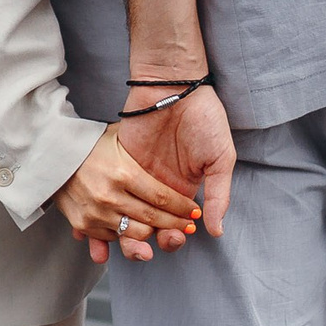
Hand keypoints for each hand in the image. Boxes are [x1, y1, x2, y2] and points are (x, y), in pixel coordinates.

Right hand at [52, 125, 201, 263]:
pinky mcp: (83, 224)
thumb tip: (171, 150)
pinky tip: (137, 229)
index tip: (195, 211)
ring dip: (154, 234)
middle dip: (176, 225)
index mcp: (123, 172)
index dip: (183, 208)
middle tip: (188, 225)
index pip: (162, 198)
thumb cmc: (90, 144)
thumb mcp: (118, 139)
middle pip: (153, 219)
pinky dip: (126, 235)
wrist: (51, 154)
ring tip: (166, 230)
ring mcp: (96, 213)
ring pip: (136, 234)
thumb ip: (142, 148)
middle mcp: (110, 196)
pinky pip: (113, 238)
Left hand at [113, 83, 234, 240]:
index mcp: (182, 192)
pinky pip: (109, 191)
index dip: (173, 238)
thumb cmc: (204, 119)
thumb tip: (216, 231)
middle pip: (147, 226)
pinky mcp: (118, 163)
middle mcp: (157, 189)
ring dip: (125, 231)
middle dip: (149, 240)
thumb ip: (219, 195)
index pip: (173, 227)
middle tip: (153, 238)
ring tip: (130, 236)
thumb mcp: (220, 159)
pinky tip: (106, 220)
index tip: (176, 237)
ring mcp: (136, 177)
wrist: (176, 85)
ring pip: (125, 215)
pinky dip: (105, 209)